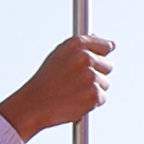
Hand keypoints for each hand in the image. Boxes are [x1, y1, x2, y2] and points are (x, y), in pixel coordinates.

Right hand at [0, 35, 116, 137]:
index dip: (105, 51)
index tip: (106, 54)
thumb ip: (80, 48)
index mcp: (76, 45)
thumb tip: (98, 40)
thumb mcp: (58, 56)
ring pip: (104, 83)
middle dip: (98, 74)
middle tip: (80, 82)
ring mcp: (91, 76)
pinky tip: (75, 101)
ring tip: (73, 92)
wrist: (35, 104)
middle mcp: (85, 58)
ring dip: (93, 90)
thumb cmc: (45, 82)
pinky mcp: (95, 94)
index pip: (105, 45)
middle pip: (108, 65)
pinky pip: (102, 98)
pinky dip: (91, 103)